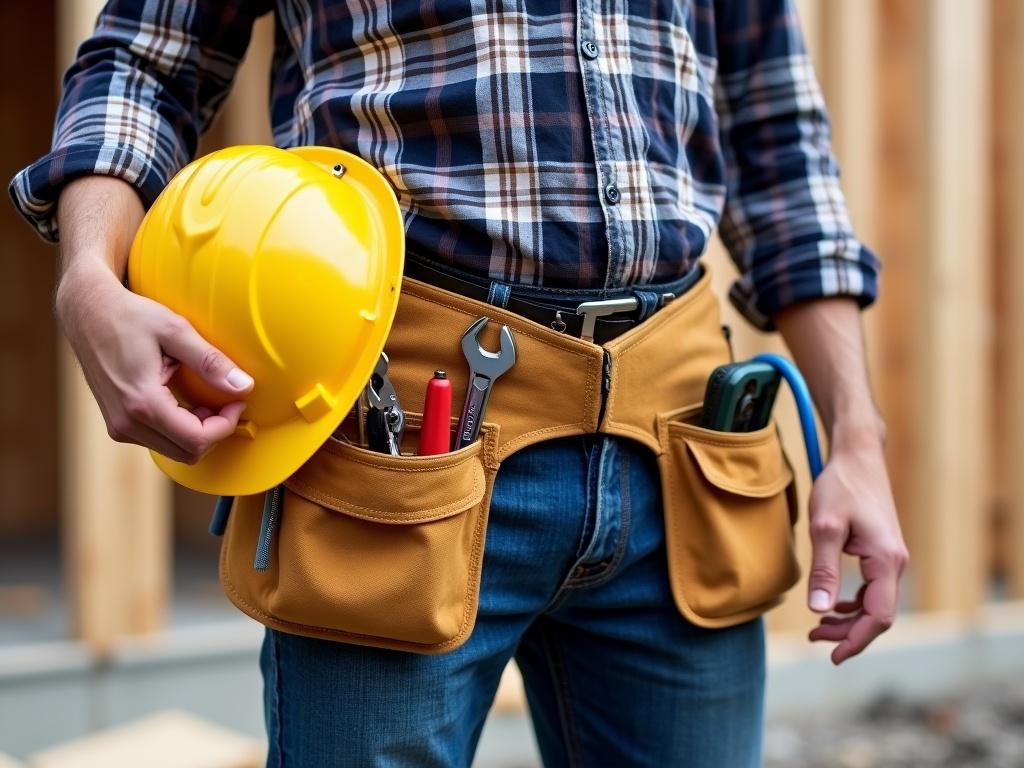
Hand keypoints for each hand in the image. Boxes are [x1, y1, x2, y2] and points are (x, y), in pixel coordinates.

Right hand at [55, 262, 254, 463]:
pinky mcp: (118, 424)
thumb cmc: (130, 316)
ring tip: (204, 399)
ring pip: (174, 450)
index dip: (225, 425)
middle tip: (225, 401)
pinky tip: (185, 403)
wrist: (87, 313)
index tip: (237, 401)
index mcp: (142, 403)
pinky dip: (180, 429)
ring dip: (197, 431)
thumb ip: (210, 362)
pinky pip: (159, 441)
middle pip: (188, 453)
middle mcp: (126, 422)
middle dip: (214, 431)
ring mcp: (119, 427)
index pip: (196, 440)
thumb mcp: (175, 330)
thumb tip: (244, 386)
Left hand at [805, 434, 908, 663]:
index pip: (879, 616)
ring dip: (849, 619)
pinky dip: (854, 602)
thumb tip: (819, 610)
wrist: (857, 456)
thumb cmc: (840, 486)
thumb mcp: (824, 528)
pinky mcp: (883, 551)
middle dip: (848, 632)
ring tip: (819, 627)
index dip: (857, 639)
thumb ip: (824, 570)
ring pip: (876, 603)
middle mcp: (896, 562)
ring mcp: (891, 557)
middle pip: (878, 614)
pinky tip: (834, 605)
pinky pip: (873, 589)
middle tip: (815, 639)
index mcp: (886, 560)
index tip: (832, 656)